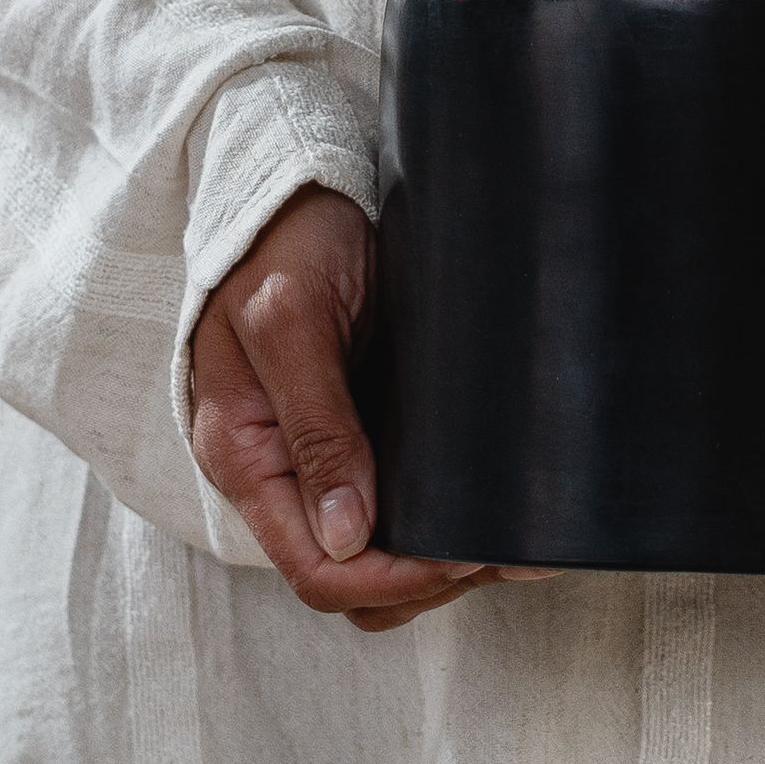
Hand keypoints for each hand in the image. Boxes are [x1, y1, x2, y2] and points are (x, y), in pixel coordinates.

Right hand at [190, 185, 551, 631]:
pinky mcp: (362, 428)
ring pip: (379, 553)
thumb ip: (316, 427)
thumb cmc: (283, 240)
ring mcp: (321, 454)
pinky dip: (448, 517)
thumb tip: (348, 538)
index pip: (314, 569)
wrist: (294, 183)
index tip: (464, 558)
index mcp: (246, 456)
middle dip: (428, 580)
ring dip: (444, 561)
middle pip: (351, 578)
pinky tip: (500, 505)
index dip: (392, 579)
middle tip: (507, 552)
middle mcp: (281, 470)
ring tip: (518, 543)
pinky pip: (399, 501)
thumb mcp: (290, 321)